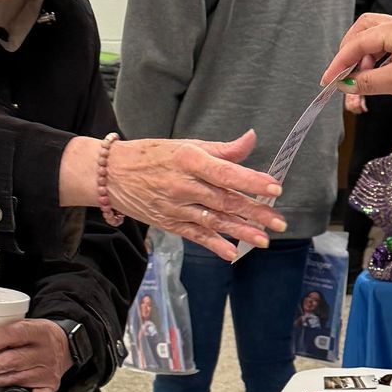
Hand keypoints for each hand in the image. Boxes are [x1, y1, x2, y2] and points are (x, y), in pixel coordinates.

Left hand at [0, 318, 70, 391]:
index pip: (13, 334)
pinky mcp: (48, 386)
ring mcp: (45, 371)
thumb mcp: (24, 322)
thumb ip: (0, 331)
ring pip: (14, 378)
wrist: (65, 344)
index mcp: (38, 332)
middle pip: (10, 360)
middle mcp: (43, 353)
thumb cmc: (37, 334)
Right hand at [102, 131, 283, 260]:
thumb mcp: (186, 145)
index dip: (251, 180)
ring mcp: (175, 206)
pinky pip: (195, 235)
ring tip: (264, 240)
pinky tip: (231, 253)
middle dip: (255, 212)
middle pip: (224, 200)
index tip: (274, 188)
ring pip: (213, 220)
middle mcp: (183, 185)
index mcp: (189, 159)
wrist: (111, 174)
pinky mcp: (169, 223)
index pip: (225, 172)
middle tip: (279, 221)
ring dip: (240, 231)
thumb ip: (222, 149)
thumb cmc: (153, 155)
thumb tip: (251, 139)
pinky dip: (214, 244)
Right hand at [323, 13, 391, 118]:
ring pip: (376, 43)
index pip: (359, 41)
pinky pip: (389, 53)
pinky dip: (377, 67)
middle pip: (365, 31)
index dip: (340, 62)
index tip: (329, 80)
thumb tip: (345, 83)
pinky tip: (373, 83)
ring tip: (359, 86)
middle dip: (350, 53)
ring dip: (364, 63)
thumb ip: (367, 81)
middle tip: (343, 75)